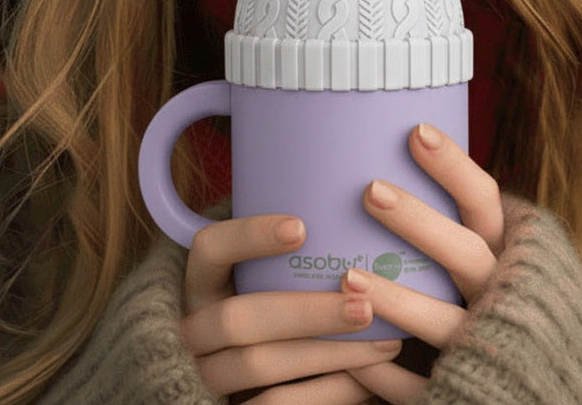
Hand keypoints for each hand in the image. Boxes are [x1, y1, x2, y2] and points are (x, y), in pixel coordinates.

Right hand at [181, 213, 401, 402]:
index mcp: (201, 283)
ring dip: (329, 354)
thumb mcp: (263, 277)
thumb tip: (367, 195)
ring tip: (386, 342)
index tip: (301, 226)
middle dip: (308, 312)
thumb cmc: (272, 311)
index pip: (210, 249)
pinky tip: (365, 380)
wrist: (245, 384)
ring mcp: (208, 374)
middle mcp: (195, 328)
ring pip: (260, 367)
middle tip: (365, 305)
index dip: (249, 236)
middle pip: (239, 319)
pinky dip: (326, 393)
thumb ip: (293, 250)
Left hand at [345, 123, 504, 403]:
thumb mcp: (509, 257)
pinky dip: (387, 376)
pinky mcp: (474, 390)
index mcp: (515, 254)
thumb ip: (470, 224)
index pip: (485, 201)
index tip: (416, 131)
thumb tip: (407, 154)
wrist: (565, 386)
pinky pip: (425, 387)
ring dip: (396, 301)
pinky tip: (349, 359)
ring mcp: (492, 345)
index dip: (454, 166)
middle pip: (466, 255)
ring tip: (347, 278)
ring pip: (446, 323)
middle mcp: (507, 295)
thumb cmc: (521, 304)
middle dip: (419, 222)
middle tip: (370, 190)